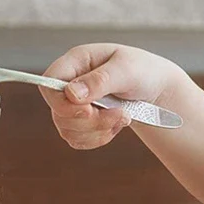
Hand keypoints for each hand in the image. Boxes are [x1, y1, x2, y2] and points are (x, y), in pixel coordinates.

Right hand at [40, 44, 190, 149]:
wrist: (155, 91)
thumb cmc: (143, 72)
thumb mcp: (127, 70)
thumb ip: (100, 80)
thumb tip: (71, 93)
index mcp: (75, 63)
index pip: (48, 83)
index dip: (60, 102)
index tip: (87, 110)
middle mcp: (68, 84)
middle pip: (58, 112)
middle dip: (89, 120)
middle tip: (118, 113)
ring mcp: (71, 106)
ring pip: (66, 130)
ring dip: (97, 130)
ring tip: (123, 117)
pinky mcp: (77, 125)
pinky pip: (76, 140)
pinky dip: (98, 138)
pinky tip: (115, 126)